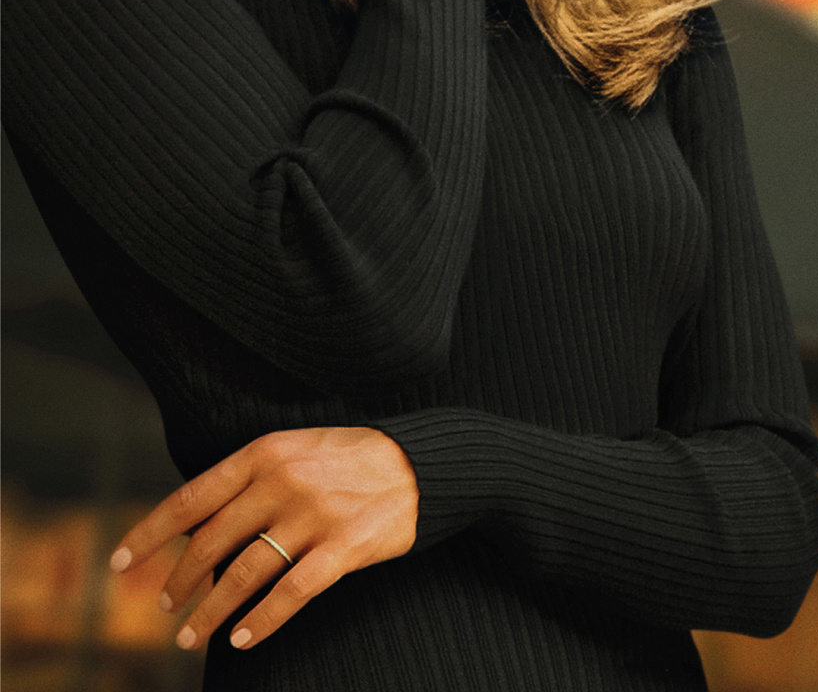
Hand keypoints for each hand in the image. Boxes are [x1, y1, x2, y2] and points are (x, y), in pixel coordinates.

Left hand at [111, 426, 418, 651]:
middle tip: (166, 605)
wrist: (426, 462)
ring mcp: (315, 515)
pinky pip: (292, 593)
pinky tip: (242, 638)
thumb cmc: (354, 460)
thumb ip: (249, 480)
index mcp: (265, 454)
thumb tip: (194, 527)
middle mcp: (284, 483)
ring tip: (191, 636)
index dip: (147, 535)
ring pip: (244, 574)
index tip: (118, 564)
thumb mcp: (296, 450)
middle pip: (210, 542)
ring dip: (210, 612)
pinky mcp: (346, 546)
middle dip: (179, 581)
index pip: (189, 500)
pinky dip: (261, 621)